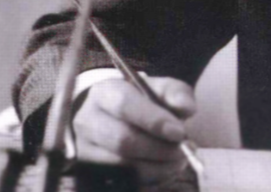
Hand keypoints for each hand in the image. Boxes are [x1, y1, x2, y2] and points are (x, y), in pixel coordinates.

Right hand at [72, 76, 196, 185]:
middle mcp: (87, 121)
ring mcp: (84, 150)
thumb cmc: (142, 101)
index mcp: (105, 93)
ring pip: (121, 166)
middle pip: (122, 141)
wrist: (113, 117)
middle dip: (159, 149)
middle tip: (184, 151)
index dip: (154, 120)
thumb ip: (176, 94)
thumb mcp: (160, 89)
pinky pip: (122, 183)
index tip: (179, 133)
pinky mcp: (88, 174)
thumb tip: (186, 109)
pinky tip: (164, 171)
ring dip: (157, 167)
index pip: (125, 105)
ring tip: (179, 160)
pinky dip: (149, 180)